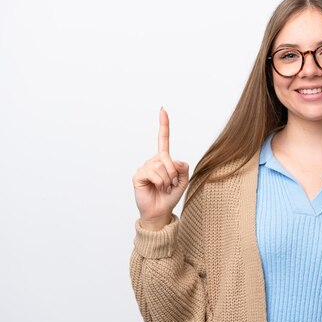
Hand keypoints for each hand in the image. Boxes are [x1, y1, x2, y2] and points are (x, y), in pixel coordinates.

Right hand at [132, 107, 189, 229]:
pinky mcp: (138, 175)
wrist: (160, 211)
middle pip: (167, 158)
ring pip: (162, 167)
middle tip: (171, 185)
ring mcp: (144, 167)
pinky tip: (156, 188)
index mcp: (163, 160)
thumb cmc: (170, 196)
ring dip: (167, 180)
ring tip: (163, 188)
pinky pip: (154, 174)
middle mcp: (153, 161)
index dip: (163, 125)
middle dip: (174, 173)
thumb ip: (183, 168)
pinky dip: (160, 182)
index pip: (163, 140)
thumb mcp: (183, 181)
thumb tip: (175, 160)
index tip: (163, 110)